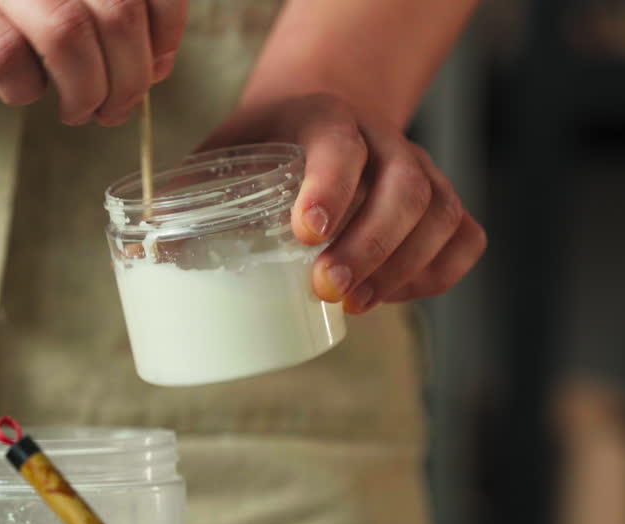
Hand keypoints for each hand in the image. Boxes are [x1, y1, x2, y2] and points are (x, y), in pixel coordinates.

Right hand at [0, 0, 185, 125]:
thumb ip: (91, 6)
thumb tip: (155, 61)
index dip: (166, 29)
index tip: (156, 65)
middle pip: (116, 12)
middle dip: (129, 77)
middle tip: (114, 108)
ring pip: (69, 33)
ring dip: (85, 90)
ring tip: (76, 111)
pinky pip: (4, 55)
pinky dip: (23, 88)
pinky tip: (18, 92)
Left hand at [200, 93, 486, 313]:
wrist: (315, 121)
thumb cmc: (261, 153)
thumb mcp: (223, 157)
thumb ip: (192, 199)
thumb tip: (160, 256)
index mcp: (324, 117)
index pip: (340, 145)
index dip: (329, 189)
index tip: (305, 236)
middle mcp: (383, 139)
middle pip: (404, 189)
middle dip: (370, 247)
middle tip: (328, 291)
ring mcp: (422, 170)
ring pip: (441, 215)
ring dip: (403, 268)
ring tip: (354, 305)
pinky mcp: (442, 203)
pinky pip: (465, 237)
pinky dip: (436, 274)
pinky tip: (391, 295)